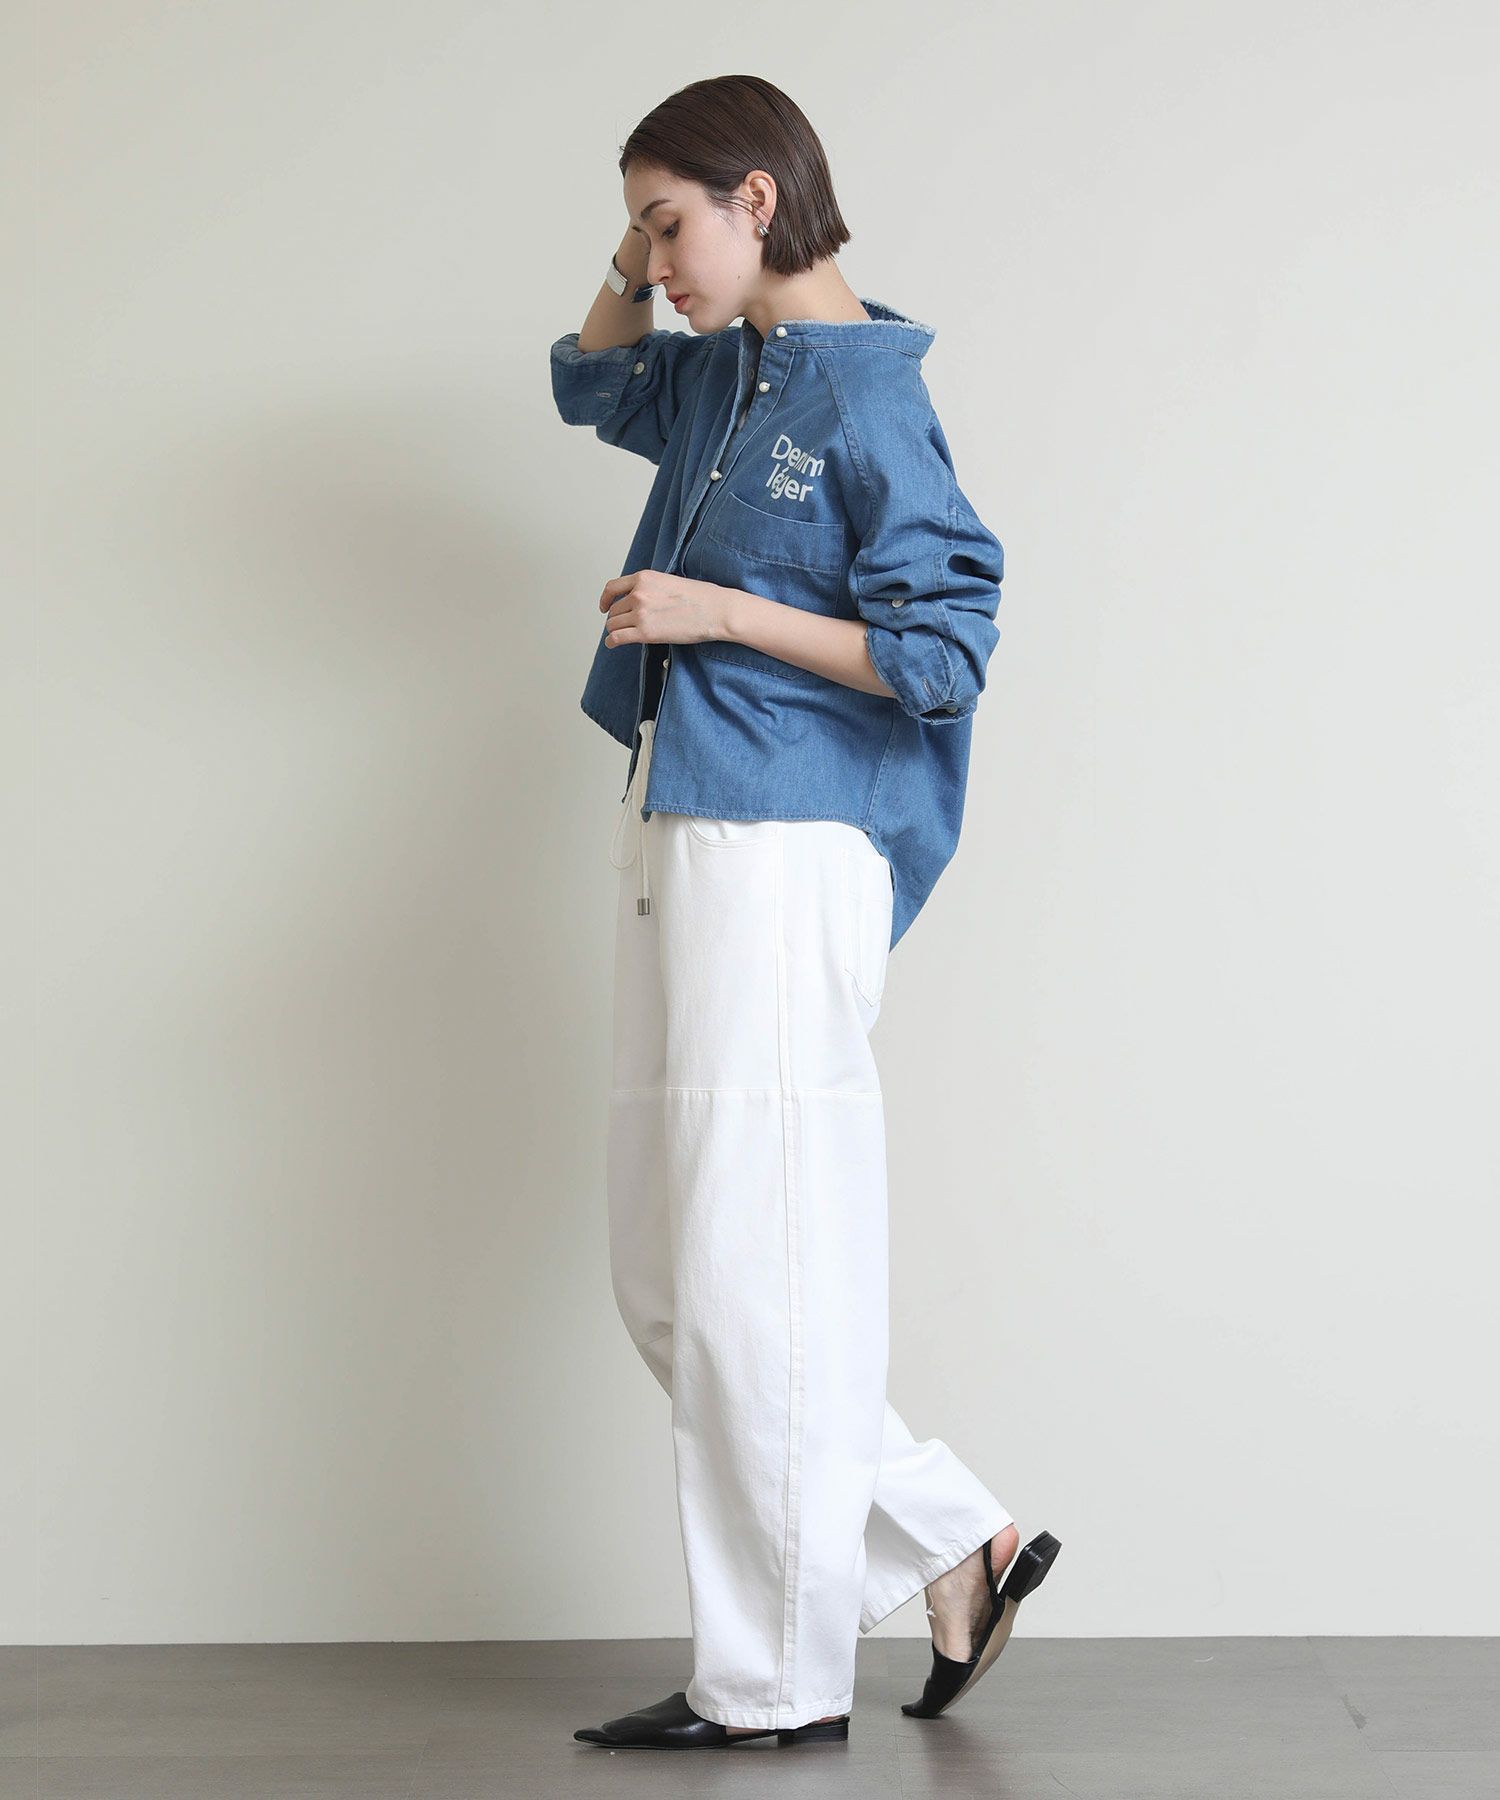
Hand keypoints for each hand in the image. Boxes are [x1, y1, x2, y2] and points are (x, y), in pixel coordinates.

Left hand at [599, 570, 734, 647]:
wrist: (715, 610)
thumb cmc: (701, 597)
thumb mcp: (669, 581)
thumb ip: (650, 588)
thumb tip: (640, 600)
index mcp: (644, 578)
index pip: (612, 588)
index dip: (606, 600)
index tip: (604, 607)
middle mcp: (638, 594)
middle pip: (614, 610)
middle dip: (617, 619)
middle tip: (624, 626)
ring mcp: (640, 613)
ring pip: (613, 625)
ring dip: (616, 631)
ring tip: (623, 635)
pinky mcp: (645, 633)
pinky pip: (616, 638)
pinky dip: (611, 642)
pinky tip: (613, 644)